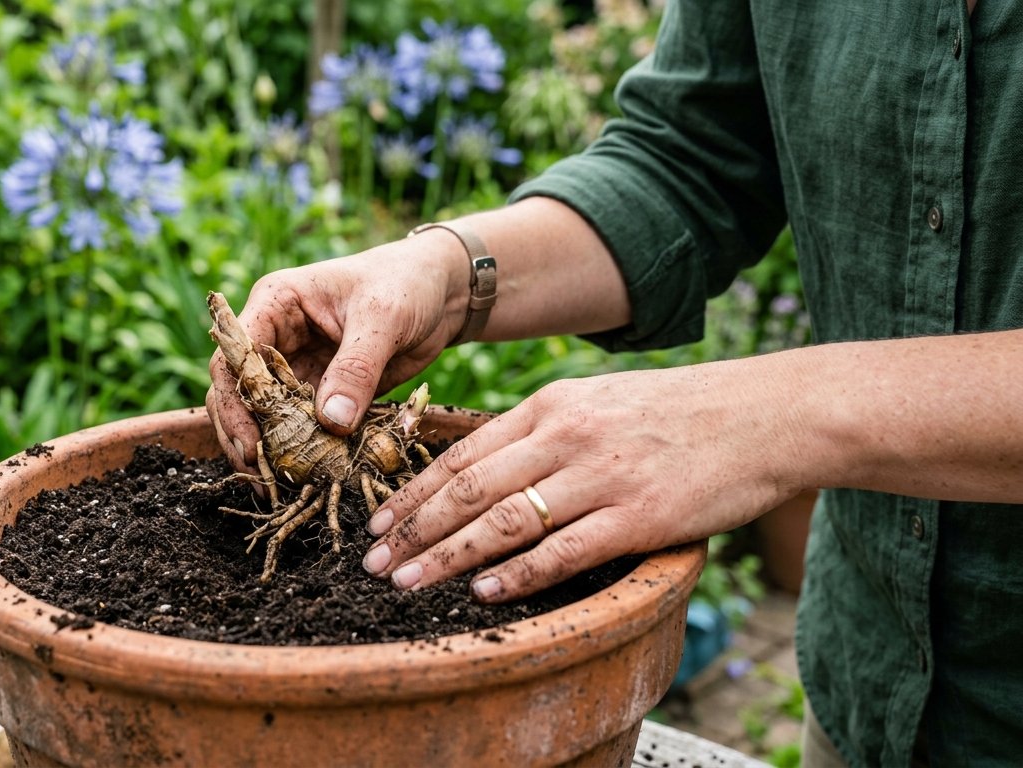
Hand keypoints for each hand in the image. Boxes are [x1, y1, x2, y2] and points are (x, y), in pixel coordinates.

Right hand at [206, 229, 468, 470]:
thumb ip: (357, 369)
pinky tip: (308, 477)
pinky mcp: (320, 392)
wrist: (441, 292)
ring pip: (264, 415)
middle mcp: (276, 337)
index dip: (234, 403)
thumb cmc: (406, 284)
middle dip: (242, 436)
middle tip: (259, 480)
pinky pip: (300, 426)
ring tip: (277, 488)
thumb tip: (331, 423)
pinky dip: (302, 451)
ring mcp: (296, 367)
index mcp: (276, 304)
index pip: (234, 358)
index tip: (251, 446)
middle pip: (238, 393)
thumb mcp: (384, 318)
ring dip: (269, 450)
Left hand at [360, 359, 802, 601]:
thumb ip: (543, 431)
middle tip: (374, 561)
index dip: (414, 492)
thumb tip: (485, 468)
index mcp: (552, 406)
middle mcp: (567, 436)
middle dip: (414, 528)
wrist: (766, 415)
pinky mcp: (639, 516)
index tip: (379, 521)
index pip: (464, 454)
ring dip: (449, 556)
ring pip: (505, 521)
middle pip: (469, 488)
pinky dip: (519, 574)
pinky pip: (564, 550)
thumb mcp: (599, 402)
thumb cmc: (679, 413)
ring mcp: (602, 476)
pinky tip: (485, 592)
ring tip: (409, 583)